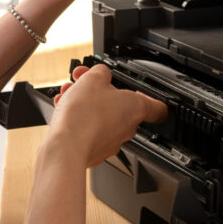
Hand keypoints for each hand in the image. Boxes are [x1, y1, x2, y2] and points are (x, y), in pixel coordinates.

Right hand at [48, 64, 167, 167]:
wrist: (67, 145)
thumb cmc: (84, 115)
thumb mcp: (93, 78)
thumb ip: (101, 72)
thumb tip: (101, 74)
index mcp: (136, 108)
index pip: (158, 108)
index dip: (154, 98)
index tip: (145, 92)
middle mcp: (127, 128)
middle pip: (120, 106)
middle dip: (101, 92)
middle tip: (86, 83)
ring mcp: (111, 142)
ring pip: (101, 117)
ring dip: (86, 103)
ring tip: (69, 94)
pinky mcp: (95, 151)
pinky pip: (89, 131)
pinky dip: (78, 119)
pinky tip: (64, 110)